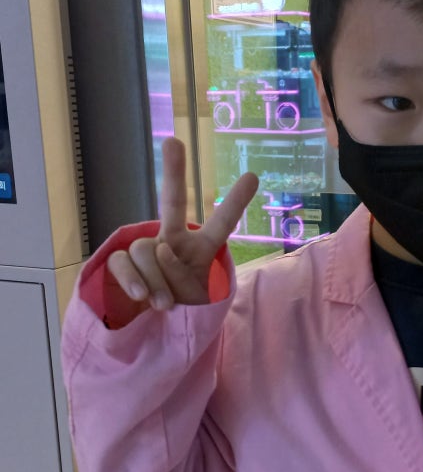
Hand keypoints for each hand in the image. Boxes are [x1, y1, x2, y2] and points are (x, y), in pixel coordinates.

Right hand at [107, 137, 258, 307]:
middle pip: (173, 204)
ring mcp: (147, 249)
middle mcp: (174, 241)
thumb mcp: (195, 303)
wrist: (148, 329)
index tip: (253, 176)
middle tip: (173, 142)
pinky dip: (133, 280)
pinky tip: (141, 296)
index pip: (221, 224)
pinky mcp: (120, 260)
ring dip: (157, 281)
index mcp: (202, 250)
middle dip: (173, 173)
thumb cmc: (182, 310)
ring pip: (147, 251)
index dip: (235, 202)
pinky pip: (123, 261)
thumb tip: (161, 250)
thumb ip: (182, 278)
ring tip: (165, 304)